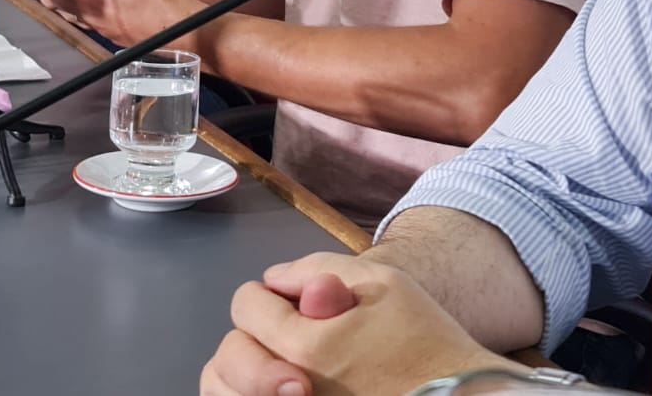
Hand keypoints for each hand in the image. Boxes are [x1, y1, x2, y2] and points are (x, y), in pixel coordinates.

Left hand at [203, 254, 513, 395]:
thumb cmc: (424, 341)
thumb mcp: (383, 283)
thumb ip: (320, 269)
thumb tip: (276, 278)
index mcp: (308, 345)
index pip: (247, 307)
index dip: (261, 294)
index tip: (280, 298)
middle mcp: (292, 388)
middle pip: (228, 357)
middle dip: (249, 335)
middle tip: (282, 335)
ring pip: (227, 394)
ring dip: (241, 373)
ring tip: (274, 364)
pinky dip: (251, 395)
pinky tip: (281, 383)